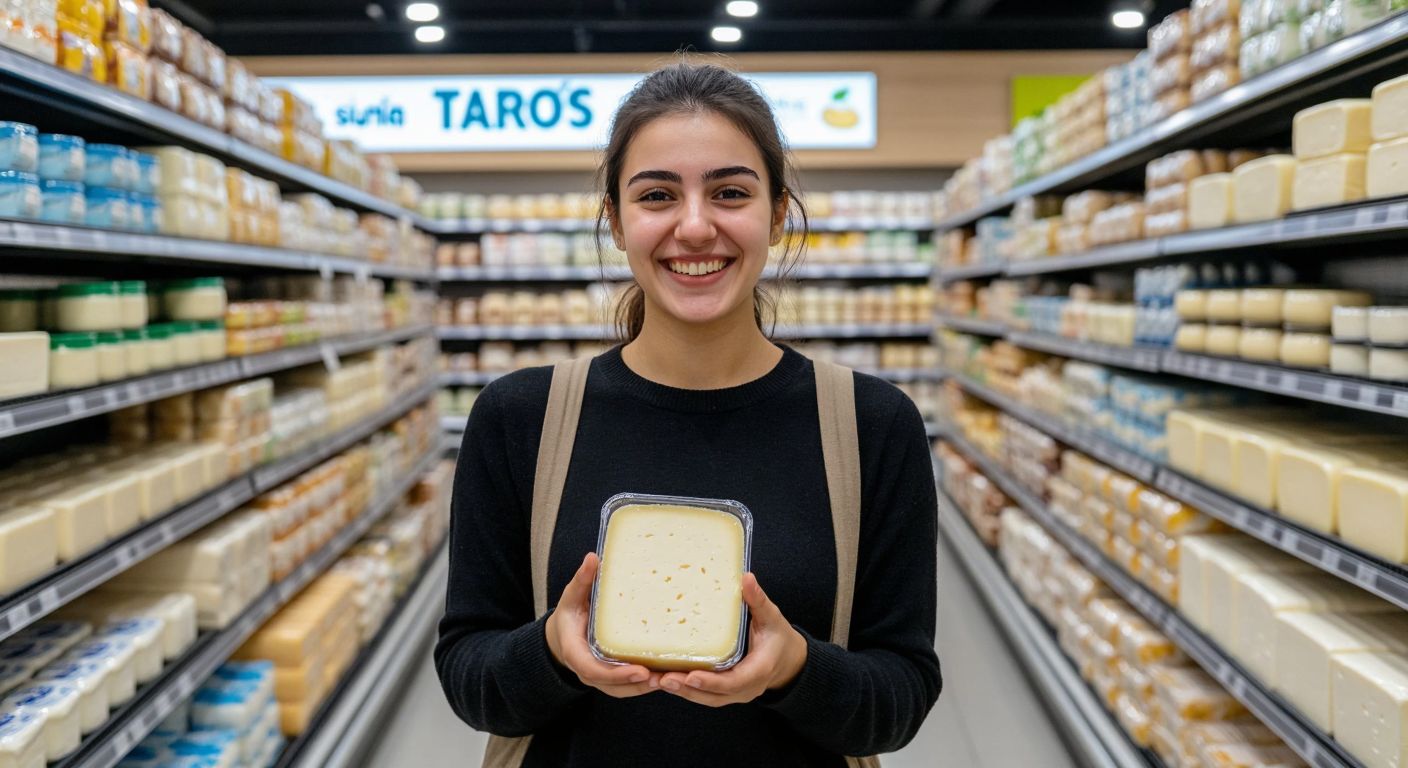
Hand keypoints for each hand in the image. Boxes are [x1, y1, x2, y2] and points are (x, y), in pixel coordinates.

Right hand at [546, 552, 661, 697]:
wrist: (563, 633)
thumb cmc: (570, 613)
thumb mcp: (572, 596)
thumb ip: (582, 580)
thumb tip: (593, 558)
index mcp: (576, 652)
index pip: (594, 671)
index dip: (617, 674)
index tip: (639, 670)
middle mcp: (588, 670)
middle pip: (613, 686)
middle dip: (638, 684)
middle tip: (662, 678)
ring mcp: (600, 677)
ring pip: (623, 690)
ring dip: (646, 688)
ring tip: (670, 679)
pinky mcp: (612, 678)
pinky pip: (628, 686)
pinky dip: (646, 684)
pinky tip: (667, 676)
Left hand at [658, 572, 807, 706]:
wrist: (788, 660)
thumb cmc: (779, 637)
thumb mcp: (772, 617)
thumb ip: (758, 600)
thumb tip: (746, 578)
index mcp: (758, 670)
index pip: (734, 681)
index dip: (712, 681)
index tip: (692, 676)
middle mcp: (746, 688)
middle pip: (714, 695)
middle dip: (688, 688)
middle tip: (664, 679)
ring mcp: (736, 693)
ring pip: (706, 698)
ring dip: (682, 692)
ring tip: (658, 681)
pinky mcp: (726, 692)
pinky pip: (705, 695)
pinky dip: (686, 690)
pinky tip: (667, 680)